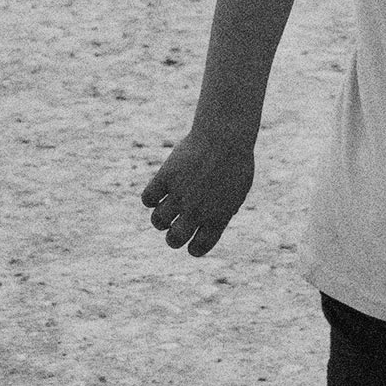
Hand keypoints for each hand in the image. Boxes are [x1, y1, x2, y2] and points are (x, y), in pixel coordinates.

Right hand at [141, 134, 254, 256]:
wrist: (224, 137)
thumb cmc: (236, 162)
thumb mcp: (237, 191)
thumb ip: (224, 210)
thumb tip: (211, 222)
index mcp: (217, 219)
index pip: (198, 248)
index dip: (192, 248)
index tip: (189, 242)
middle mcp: (196, 211)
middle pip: (173, 239)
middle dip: (172, 237)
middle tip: (173, 226)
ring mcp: (180, 195)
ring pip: (158, 221)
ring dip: (160, 218)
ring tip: (166, 207)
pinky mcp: (165, 178)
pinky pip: (148, 199)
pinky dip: (150, 198)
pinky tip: (158, 190)